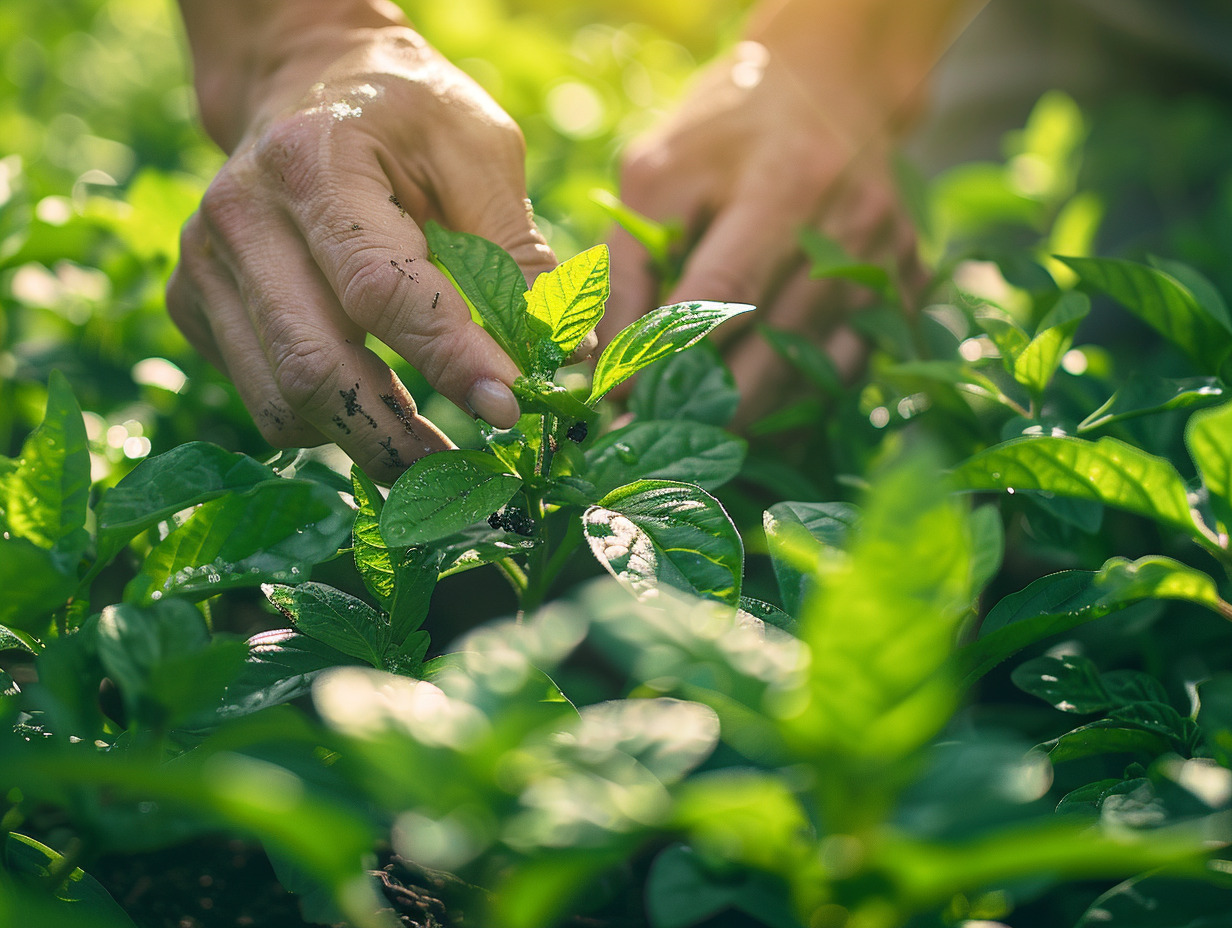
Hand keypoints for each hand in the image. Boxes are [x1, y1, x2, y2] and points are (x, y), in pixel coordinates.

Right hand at [169, 4, 553, 481]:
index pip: (380, 289)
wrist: (307, 82)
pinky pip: (261, 397)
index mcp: (316, 162)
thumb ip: (516, 253)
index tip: (510, 406)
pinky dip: (323, 421)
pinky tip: (370, 400)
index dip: (447, 358)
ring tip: (424, 447)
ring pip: (280, 400)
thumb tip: (564, 356)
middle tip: (462, 471)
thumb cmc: (408, 119)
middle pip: (313, 366)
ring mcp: (204, 264)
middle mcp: (241, 214)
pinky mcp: (193, 303)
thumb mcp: (480, 153)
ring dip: (361, 441)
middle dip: (396, 437)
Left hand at [603, 39, 923, 423]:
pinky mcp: (907, 286)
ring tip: (698, 444)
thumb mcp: (661, 170)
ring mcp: (888, 262)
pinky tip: (757, 429)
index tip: (621, 398)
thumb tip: (610, 354)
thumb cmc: (728, 130)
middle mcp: (849, 229)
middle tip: (655, 437)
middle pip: (776, 346)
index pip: (724, 291)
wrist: (835, 85)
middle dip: (710, 404)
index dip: (669, 353)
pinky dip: (802, 407)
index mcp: (785, 186)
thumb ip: (630, 258)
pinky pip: (851, 369)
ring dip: (755, 419)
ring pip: (818, 371)